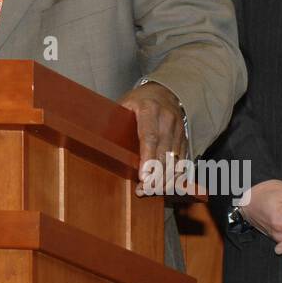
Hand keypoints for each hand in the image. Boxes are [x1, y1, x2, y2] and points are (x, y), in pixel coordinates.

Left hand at [120, 81, 185, 196]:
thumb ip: (115, 122)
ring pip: (175, 159)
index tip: (143, 176)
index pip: (150, 137)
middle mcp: (167, 120)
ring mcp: (179, 130)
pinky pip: (182, 160)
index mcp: (150, 109)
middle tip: (145, 190)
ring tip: (152, 190)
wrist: (165, 92)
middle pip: (164, 152)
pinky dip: (175, 175)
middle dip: (156, 174)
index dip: (147, 158)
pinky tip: (165, 185)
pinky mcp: (184, 139)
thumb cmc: (139, 101)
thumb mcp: (124, 105)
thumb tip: (97, 141)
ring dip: (165, 178)